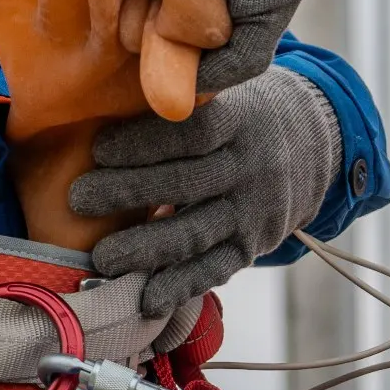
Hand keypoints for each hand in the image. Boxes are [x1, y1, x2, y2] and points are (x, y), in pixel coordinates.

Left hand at [67, 65, 340, 316]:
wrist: (311, 144)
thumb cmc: (239, 111)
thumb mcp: (224, 89)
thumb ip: (180, 96)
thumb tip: (102, 90)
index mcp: (241, 120)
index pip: (191, 132)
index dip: (144, 142)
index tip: (97, 149)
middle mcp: (251, 166)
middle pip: (188, 183)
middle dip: (129, 192)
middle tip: (78, 199)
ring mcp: (255, 212)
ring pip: (198, 232)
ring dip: (147, 248)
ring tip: (102, 257)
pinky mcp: (253, 247)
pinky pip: (216, 270)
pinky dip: (180, 286)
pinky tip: (145, 299)